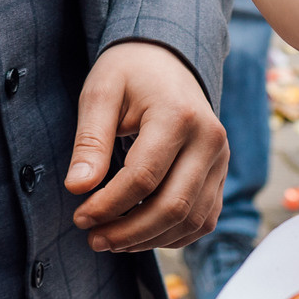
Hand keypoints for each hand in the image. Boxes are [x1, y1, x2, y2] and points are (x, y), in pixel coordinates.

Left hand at [66, 40, 227, 251]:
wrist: (166, 58)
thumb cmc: (129, 73)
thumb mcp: (100, 94)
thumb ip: (90, 141)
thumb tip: (78, 188)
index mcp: (178, 115)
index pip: (143, 177)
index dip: (109, 205)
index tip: (80, 216)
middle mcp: (209, 140)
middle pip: (172, 206)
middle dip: (129, 232)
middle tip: (93, 238)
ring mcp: (221, 159)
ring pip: (191, 220)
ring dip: (149, 239)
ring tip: (111, 240)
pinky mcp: (220, 174)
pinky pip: (203, 220)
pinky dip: (171, 236)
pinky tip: (139, 235)